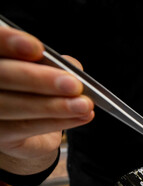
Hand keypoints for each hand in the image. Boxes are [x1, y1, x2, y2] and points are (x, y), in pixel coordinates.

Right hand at [0, 26, 93, 173]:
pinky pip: (26, 128)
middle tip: (73, 85)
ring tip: (84, 105)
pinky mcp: (0, 135)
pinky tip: (81, 116)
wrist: (31, 127)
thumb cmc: (38, 91)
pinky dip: (58, 121)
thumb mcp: (49, 71)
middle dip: (38, 79)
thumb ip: (56, 63)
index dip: (9, 42)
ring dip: (55, 106)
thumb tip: (72, 67)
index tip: (38, 49)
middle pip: (2, 76)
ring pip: (14, 106)